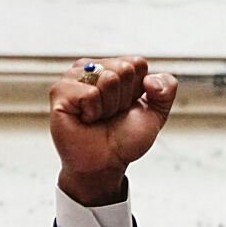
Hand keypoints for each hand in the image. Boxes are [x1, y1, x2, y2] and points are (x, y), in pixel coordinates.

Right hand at [49, 56, 178, 205]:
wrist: (107, 163)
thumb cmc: (125, 138)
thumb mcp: (156, 113)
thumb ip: (166, 89)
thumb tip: (150, 80)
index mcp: (113, 67)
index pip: (137, 63)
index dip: (138, 90)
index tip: (127, 107)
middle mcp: (92, 68)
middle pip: (124, 69)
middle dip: (124, 98)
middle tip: (112, 114)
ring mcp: (74, 78)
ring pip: (107, 79)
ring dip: (109, 106)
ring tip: (99, 117)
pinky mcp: (59, 92)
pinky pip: (89, 93)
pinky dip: (93, 112)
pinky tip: (85, 119)